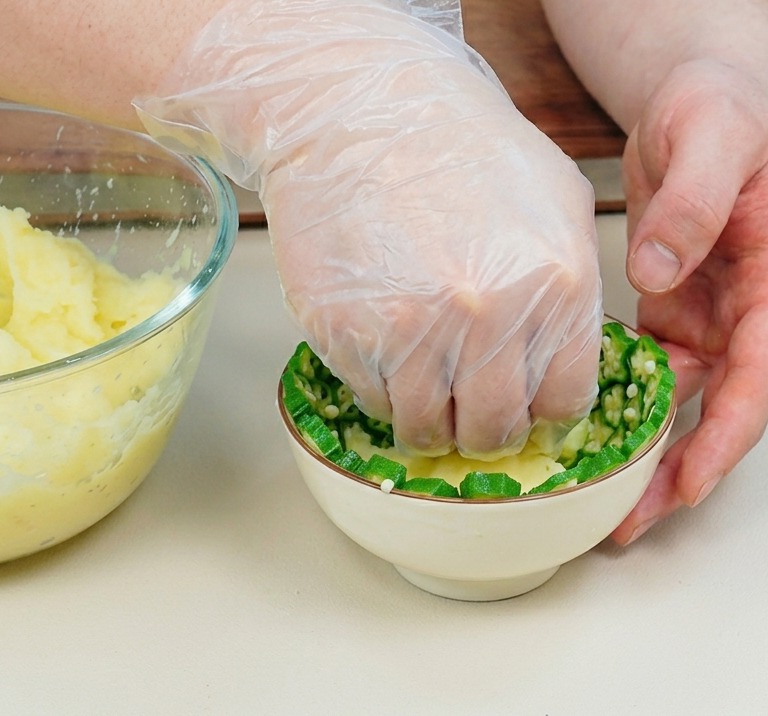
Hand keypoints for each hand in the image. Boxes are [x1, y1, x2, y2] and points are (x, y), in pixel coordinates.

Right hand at [135, 0, 602, 457]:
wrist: (361, 114)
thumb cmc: (459, 149)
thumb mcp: (555, 198)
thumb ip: (575, 287)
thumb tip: (568, 356)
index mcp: (555, 285)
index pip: (563, 402)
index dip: (542, 413)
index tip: (524, 409)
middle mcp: (489, 316)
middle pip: (495, 430)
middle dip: (485, 429)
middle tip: (469, 408)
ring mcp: (413, 329)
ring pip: (429, 431)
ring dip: (431, 422)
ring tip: (426, 390)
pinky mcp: (349, 335)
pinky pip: (375, 403)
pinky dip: (384, 393)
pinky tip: (388, 356)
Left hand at [611, 59, 767, 543]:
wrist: (696, 103)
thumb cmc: (720, 104)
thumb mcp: (713, 135)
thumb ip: (694, 203)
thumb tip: (659, 270)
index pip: (758, 375)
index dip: (726, 436)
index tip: (689, 484)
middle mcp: (746, 310)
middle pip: (720, 407)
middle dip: (678, 469)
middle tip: (627, 521)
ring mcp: (708, 315)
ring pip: (683, 400)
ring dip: (648, 452)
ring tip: (603, 497)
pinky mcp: (672, 309)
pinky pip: (650, 370)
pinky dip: (625, 404)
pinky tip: (590, 432)